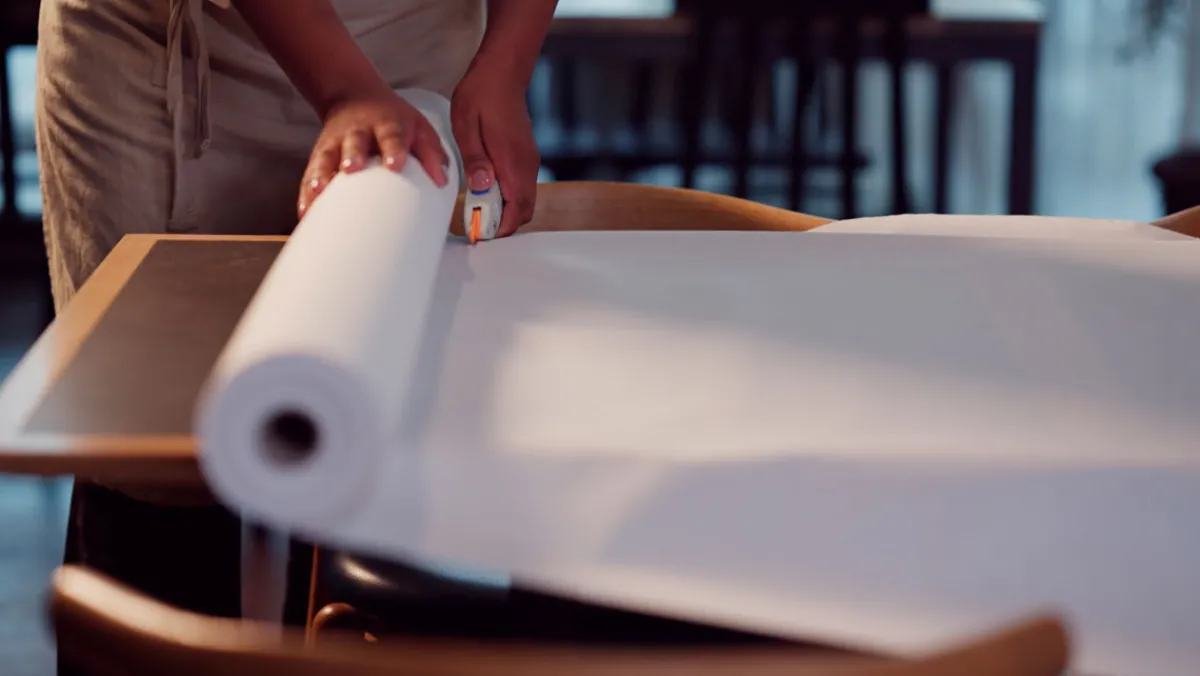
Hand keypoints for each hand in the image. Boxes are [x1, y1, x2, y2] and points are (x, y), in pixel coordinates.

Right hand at [298, 91, 449, 217]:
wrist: (355, 96)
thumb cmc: (392, 120)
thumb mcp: (418, 127)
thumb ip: (432, 152)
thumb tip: (442, 181)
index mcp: (386, 124)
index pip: (391, 135)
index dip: (393, 149)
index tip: (395, 165)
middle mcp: (358, 131)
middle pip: (354, 142)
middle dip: (352, 155)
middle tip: (350, 170)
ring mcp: (336, 142)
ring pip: (326, 157)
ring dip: (321, 174)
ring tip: (317, 192)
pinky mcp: (320, 154)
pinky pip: (311, 173)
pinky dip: (307, 192)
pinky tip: (306, 211)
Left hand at [451, 69, 539, 236]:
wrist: (502, 73)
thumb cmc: (482, 95)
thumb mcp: (467, 127)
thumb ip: (476, 160)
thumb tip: (481, 187)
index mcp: (512, 161)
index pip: (515, 209)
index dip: (500, 227)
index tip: (480, 233)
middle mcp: (525, 165)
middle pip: (524, 211)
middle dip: (503, 225)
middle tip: (476, 227)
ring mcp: (528, 162)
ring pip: (524, 201)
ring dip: (505, 212)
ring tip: (478, 212)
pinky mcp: (525, 157)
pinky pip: (521, 188)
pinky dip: (508, 199)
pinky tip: (487, 194)